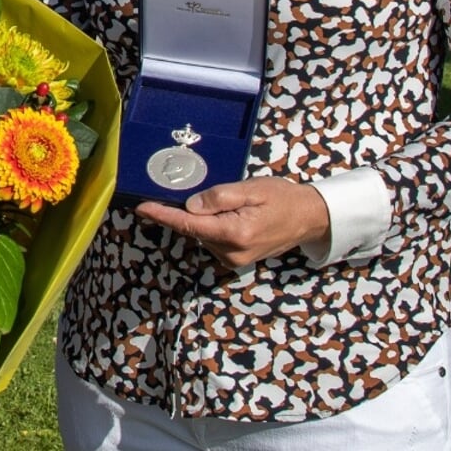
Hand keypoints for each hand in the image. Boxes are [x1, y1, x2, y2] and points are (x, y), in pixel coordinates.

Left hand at [135, 177, 331, 268]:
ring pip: (203, 235)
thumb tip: (191, 205)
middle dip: (184, 212)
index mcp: (234, 233)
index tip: (141, 208)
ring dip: (202, 219)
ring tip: (231, 203)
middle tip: (190, 190)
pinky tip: (230, 215)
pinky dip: (212, 226)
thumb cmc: (282, 198)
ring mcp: (233, 260)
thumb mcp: (252, 189)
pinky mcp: (236, 261)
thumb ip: (219, 197)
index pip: (189, 225)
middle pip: (194, 230)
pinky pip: (213, 240)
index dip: (163, 215)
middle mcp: (231, 253)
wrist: (308, 218)